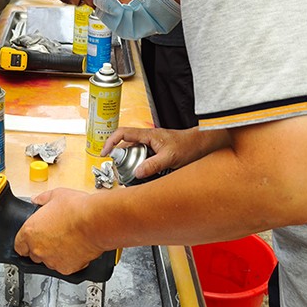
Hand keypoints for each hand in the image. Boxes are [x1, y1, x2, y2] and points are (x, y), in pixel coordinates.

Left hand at [14, 188, 104, 274]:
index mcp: (30, 231)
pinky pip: (64, 267)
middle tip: (54, 237)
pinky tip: (76, 248)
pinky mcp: (67, 268)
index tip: (32, 239)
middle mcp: (38, 249)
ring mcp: (52, 260)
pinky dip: (69, 260)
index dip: (25, 242)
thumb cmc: (78, 209)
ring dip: (55, 254)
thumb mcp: (57, 195)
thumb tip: (37, 199)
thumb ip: (43, 199)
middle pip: (33, 255)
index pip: (18, 245)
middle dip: (41, 247)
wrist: (96, 222)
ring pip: (49, 262)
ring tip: (67, 241)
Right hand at [101, 127, 229, 178]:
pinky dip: (140, 165)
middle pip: (126, 145)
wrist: (202, 145)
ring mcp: (152, 144)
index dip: (110, 142)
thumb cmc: (188, 145)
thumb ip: (153, 165)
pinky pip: (143, 157)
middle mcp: (148, 138)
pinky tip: (143, 173)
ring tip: (130, 173)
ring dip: (131, 162)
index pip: (122, 133)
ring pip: (135, 152)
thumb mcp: (170, 157)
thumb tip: (137, 172)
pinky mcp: (157, 151)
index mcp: (148, 135)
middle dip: (120, 157)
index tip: (104, 153)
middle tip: (118, 169)